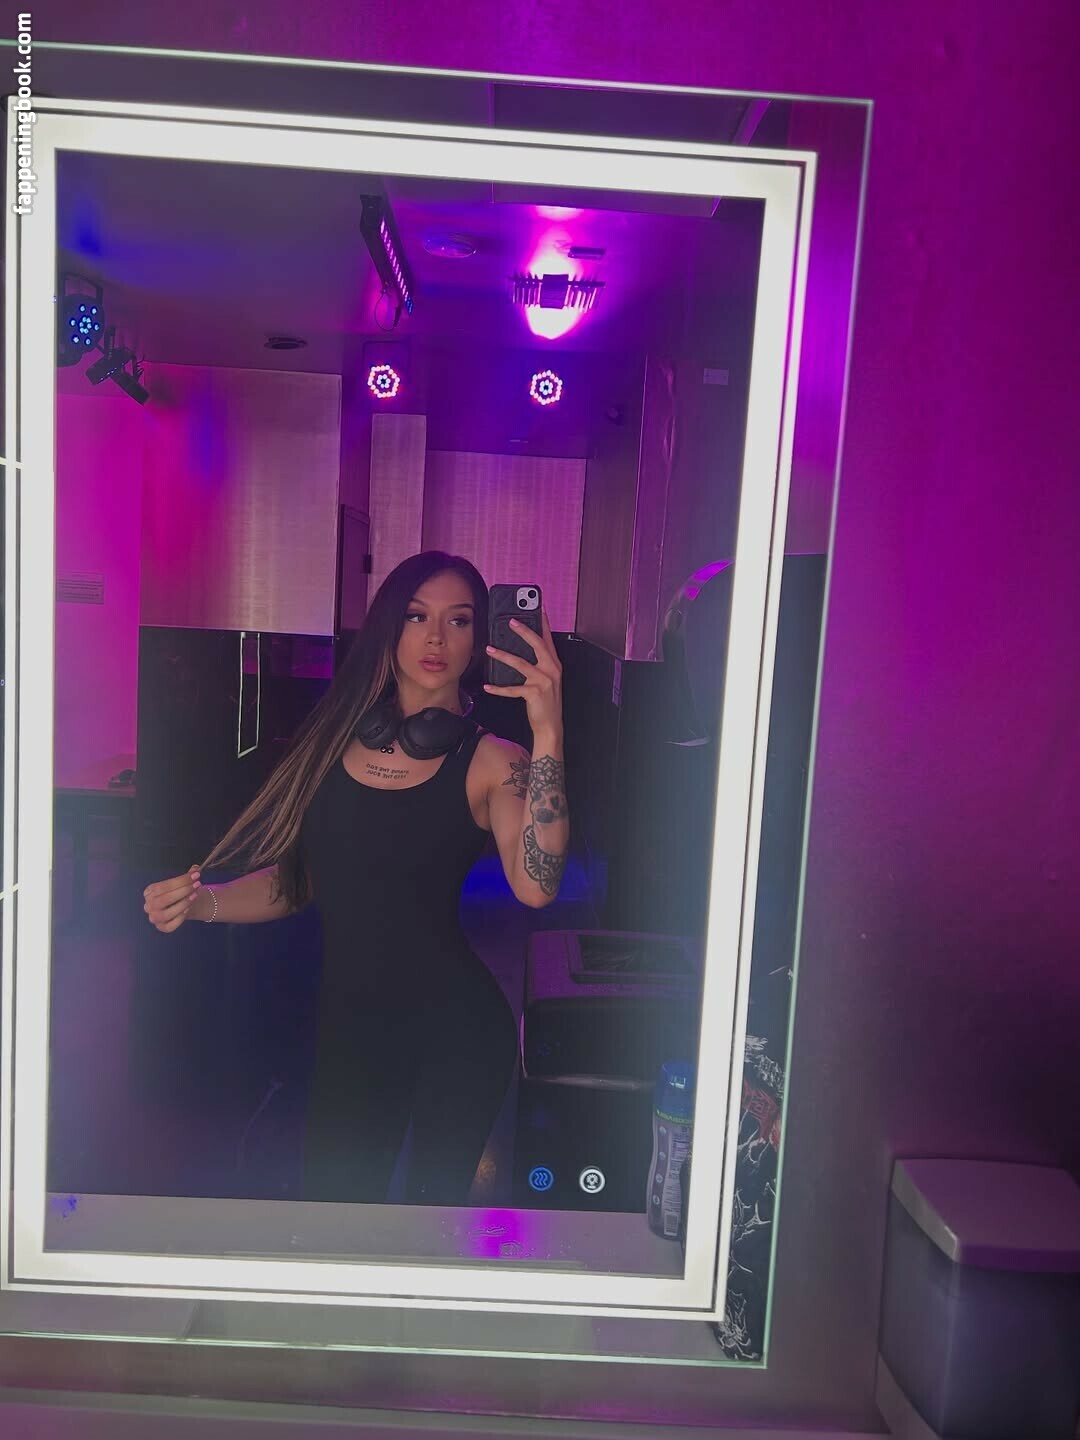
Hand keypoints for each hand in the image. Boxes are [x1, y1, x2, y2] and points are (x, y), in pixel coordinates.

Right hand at [144, 866, 201, 932]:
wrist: (185, 905)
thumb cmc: (180, 892)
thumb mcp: (183, 882)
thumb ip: (188, 875)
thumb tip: (196, 868)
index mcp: (149, 892)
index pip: (162, 886)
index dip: (180, 881)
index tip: (196, 875)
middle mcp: (148, 905)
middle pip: (163, 900)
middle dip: (182, 891)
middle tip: (197, 884)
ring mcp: (154, 918)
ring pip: (165, 914)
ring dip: (182, 904)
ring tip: (195, 895)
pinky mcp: (162, 928)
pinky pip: (169, 926)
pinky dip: (180, 918)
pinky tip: (188, 909)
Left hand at [484, 608, 563, 738]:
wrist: (550, 726)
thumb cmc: (546, 703)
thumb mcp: (546, 680)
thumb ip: (538, 665)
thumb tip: (521, 651)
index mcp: (554, 664)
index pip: (548, 639)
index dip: (543, 623)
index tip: (539, 608)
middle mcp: (551, 670)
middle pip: (537, 644)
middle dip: (523, 631)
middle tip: (511, 621)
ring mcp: (543, 681)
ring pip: (520, 664)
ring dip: (502, 655)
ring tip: (490, 649)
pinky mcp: (534, 693)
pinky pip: (511, 688)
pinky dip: (498, 688)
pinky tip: (487, 685)